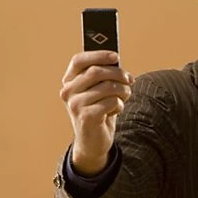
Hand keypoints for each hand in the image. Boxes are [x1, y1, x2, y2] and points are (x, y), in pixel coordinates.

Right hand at [59, 50, 132, 175]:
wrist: (93, 142)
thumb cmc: (99, 111)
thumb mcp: (100, 91)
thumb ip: (104, 75)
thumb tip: (115, 59)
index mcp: (69, 81)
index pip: (79, 60)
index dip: (98, 55)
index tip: (116, 56)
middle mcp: (68, 91)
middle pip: (97, 71)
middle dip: (119, 74)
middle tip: (130, 80)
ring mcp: (75, 104)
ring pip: (108, 86)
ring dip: (123, 90)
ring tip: (124, 96)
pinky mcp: (86, 117)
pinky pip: (111, 102)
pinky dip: (119, 105)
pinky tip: (114, 111)